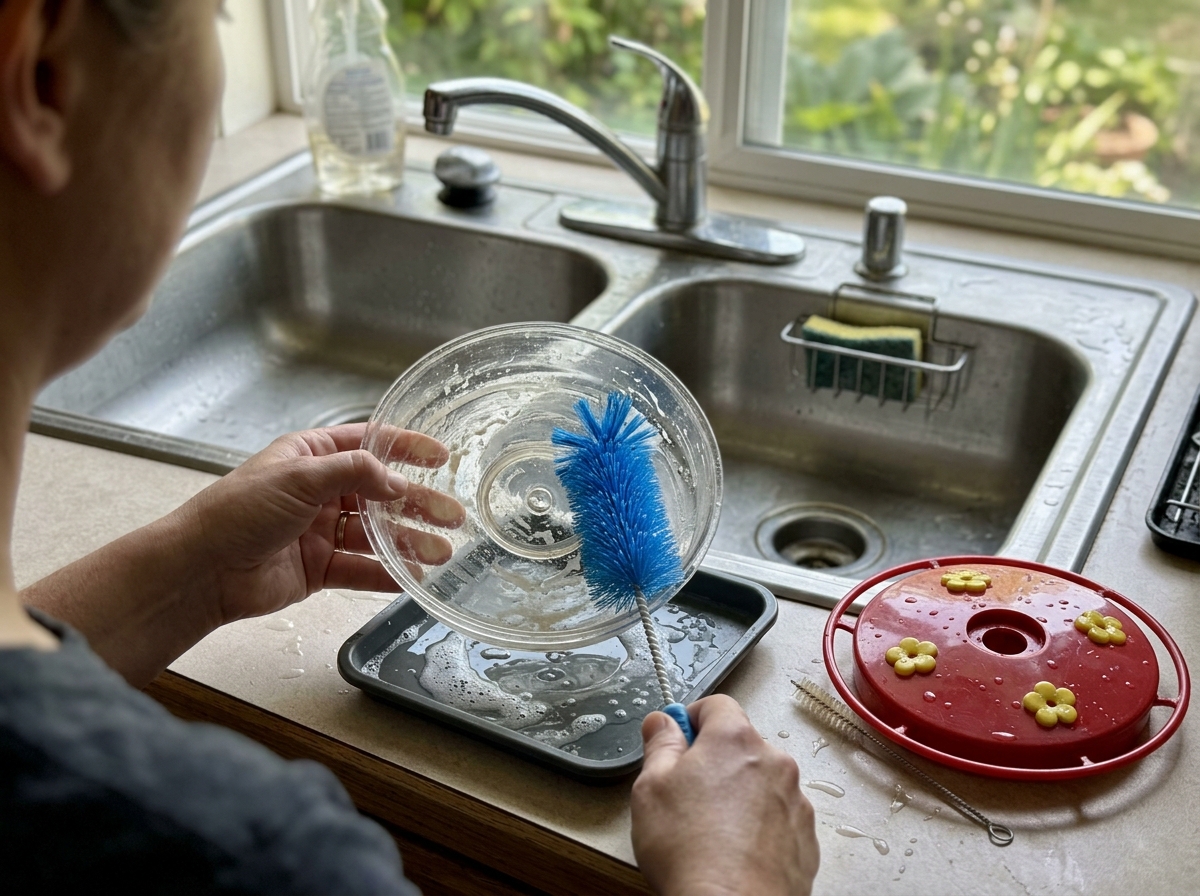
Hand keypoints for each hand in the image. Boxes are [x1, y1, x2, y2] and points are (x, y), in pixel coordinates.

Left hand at [22, 424, 463, 685]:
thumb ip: (354, 473)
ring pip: (376, 535)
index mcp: (310, 457)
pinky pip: (362, 569)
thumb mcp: (299, 477)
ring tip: (442, 553)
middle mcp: (319, 492)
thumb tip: (397, 480)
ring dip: (409, 542)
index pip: (368, 445)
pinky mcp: (318, 569)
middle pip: (380, 494)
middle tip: (453, 515)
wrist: (203, 570)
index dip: (405, 448)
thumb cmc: (239, 512)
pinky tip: (413, 578)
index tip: (441, 456)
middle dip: (417, 504)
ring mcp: (320, 531)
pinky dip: (388, 573)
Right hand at [630, 695, 818, 895]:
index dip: (692, 719)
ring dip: (740, 793)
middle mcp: (773, 762)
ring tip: (712, 829)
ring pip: (762, 781)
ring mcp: (795, 800)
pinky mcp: (806, 837)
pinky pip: (779, 817)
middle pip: (741, 744)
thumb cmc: (690, 851)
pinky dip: (760, 825)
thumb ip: (659, 745)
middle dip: (715, 760)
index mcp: (735, 740)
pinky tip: (735, 850)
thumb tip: (662, 723)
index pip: (717, 705)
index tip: (677, 739)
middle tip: (687, 792)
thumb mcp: (651, 789)